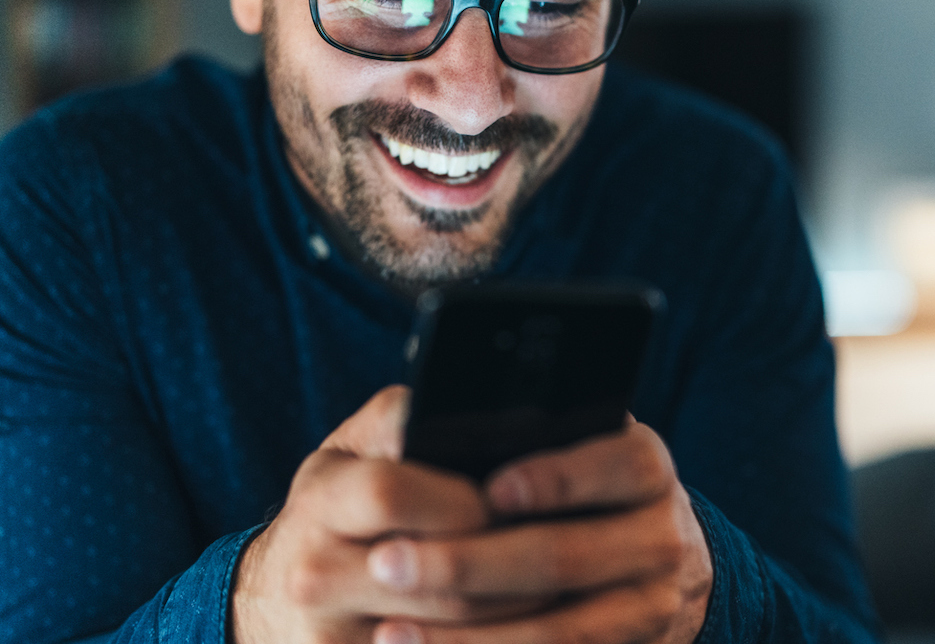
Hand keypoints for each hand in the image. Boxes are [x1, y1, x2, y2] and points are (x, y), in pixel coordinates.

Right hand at [232, 386, 538, 643]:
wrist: (270, 602)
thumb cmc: (332, 512)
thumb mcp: (349, 452)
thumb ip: (400, 420)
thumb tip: (466, 408)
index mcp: (322, 502)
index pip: (392, 495)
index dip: (460, 500)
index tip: (507, 501)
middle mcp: (314, 576)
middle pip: (439, 579)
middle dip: (510, 567)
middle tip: (569, 552)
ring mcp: (332, 639)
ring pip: (455, 634)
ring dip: (520, 617)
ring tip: (566, 592)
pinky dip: (494, 643)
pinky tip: (531, 626)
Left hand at [369, 420, 713, 643]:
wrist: (653, 559)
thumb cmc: (581, 485)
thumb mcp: (576, 445)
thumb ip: (528, 435)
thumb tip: (442, 437)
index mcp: (648, 469)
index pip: (618, 464)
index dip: (556, 478)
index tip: (490, 490)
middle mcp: (662, 539)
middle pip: (567, 556)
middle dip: (471, 564)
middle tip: (388, 563)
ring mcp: (650, 608)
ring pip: (559, 632)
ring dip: (469, 638)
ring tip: (392, 632)